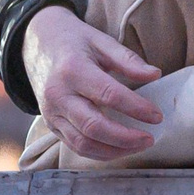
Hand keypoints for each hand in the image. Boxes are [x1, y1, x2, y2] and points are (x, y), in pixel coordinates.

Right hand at [28, 6, 162, 159]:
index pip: (108, 95)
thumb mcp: (101, 41)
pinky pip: (75, 146)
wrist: (37, 46)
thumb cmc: (74, 42)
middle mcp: (58, 95)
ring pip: (83, 143)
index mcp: (72, 70)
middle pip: (93, 126)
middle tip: (150, 139)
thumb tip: (155, 75)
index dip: (136, 108)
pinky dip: (99, 153)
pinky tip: (120, 149)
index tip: (157, 116)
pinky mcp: (51, 124)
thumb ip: (128, 59)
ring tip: (139, 146)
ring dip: (114, 151)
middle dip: (125, 138)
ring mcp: (52, 113)